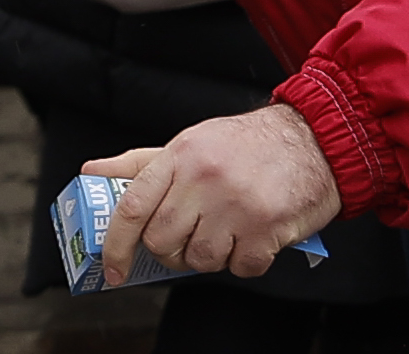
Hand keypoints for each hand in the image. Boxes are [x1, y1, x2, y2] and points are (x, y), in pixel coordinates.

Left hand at [87, 104, 341, 286]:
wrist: (317, 138)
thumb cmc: (248, 145)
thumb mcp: (192, 142)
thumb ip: (141, 163)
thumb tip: (91, 171)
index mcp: (181, 155)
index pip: (132, 208)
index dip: (115, 245)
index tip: (113, 270)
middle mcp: (204, 178)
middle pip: (162, 242)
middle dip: (171, 250)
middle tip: (191, 236)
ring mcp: (236, 204)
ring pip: (198, 260)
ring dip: (211, 255)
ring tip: (228, 230)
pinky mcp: (266, 227)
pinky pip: (239, 268)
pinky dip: (246, 260)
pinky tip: (255, 235)